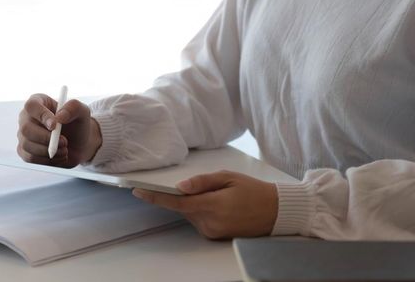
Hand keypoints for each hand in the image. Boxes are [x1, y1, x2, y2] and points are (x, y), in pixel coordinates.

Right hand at [17, 93, 101, 167]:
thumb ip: (73, 108)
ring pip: (27, 145)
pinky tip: (58, 156)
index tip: (55, 125)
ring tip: (65, 149)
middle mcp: (27, 118)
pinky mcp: (25, 151)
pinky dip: (47, 160)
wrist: (78, 144)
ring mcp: (24, 135)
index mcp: (38, 102)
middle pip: (25, 128)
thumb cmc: (78, 124)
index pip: (31, 106)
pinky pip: (30, 158)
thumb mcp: (82, 112)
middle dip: (45, 138)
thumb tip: (59, 116)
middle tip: (64, 142)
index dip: (41, 115)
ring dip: (48, 151)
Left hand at [132, 170, 277, 238]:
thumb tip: (181, 186)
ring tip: (221, 196)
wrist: (276, 212)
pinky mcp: (215, 236)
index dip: (155, 197)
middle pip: (183, 207)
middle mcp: (209, 223)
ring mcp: (212, 232)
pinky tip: (221, 206)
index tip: (138, 191)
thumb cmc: (254, 191)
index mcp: (212, 205)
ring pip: (191, 214)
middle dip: (186, 195)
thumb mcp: (229, 178)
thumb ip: (202, 182)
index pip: (176, 202)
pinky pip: (199, 221)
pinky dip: (203, 211)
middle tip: (208, 186)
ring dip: (196, 203)